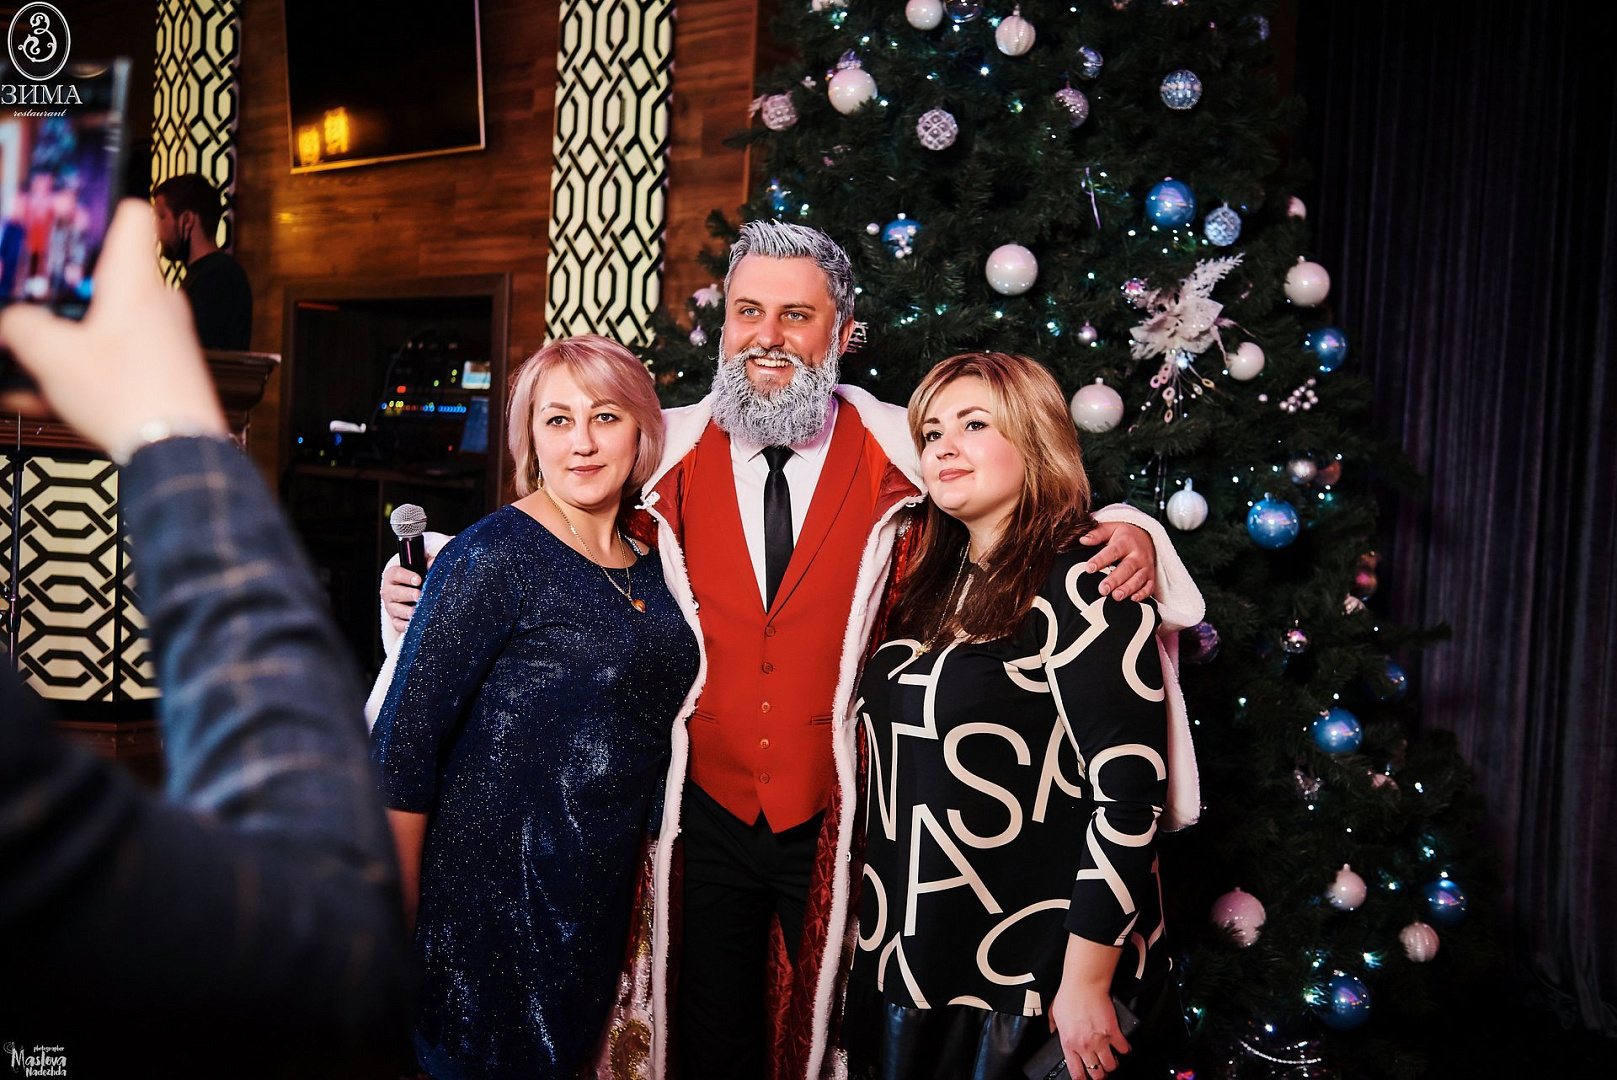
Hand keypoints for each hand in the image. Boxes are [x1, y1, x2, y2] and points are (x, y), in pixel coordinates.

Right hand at [0, 201, 225, 457]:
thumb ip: (22, 328)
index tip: (72, 214)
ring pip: (107, 326)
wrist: (177, 451)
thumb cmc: (130, 398)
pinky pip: (119, 359)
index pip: (132, 216)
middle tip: (32, 306)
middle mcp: (159, 304)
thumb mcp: (53, 357)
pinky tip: (43, 397)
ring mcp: (167, 338)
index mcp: (136, 283)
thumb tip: (11, 321)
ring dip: (68, 341)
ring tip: (28, 365)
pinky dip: (84, 370)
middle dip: (66, 293)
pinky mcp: (168, 370)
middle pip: (107, 278)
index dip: (102, 207)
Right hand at [382, 559, 432, 633]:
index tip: (418, 580)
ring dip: (406, 611)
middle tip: (418, 595)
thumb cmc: (415, 579)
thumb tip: (434, 562)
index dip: (406, 576)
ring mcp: (391, 607)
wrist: (408, 593)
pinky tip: (413, 624)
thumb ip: (426, 563)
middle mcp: (389, 591)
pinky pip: (397, 624)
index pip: (396, 574)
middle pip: (395, 593)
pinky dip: (404, 625)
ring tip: (415, 611)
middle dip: (407, 594)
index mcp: (393, 576)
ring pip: (395, 610)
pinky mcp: (395, 619)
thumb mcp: (419, 568)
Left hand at [1049, 979, 1129, 1078]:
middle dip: (1099, 1074)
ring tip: (1112, 1059)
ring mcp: (1100, 1040)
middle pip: (1096, 1073)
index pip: (1076, 1072)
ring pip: (1111, 1066)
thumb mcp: (1054, 1014)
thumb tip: (1051, 1033)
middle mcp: (1084, 1045)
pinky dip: (1125, 1050)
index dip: (1082, 1079)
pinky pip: (1124, 1049)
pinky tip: (1122, 1046)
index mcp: (1068, 1043)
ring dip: (1112, 1064)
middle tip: (1101, 1068)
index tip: (1085, 1079)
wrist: (1084, 983)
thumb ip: (1052, 1027)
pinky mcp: (1113, 1032)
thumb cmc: (1069, 995)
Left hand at [1079, 522, 1154, 600]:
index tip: (1089, 568)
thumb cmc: (1123, 535)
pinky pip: (1150, 586)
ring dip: (1127, 589)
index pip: (1112, 551)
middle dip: (1115, 580)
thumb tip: (1083, 540)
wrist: (1147, 536)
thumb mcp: (1111, 528)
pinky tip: (1134, 599)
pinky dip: (1143, 594)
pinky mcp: (1151, 576)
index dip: (1100, 560)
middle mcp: (1137, 555)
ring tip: (1116, 596)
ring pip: (1138, 579)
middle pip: (1126, 568)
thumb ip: (1097, 534)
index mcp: (1126, 542)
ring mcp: (1146, 567)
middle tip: (1102, 589)